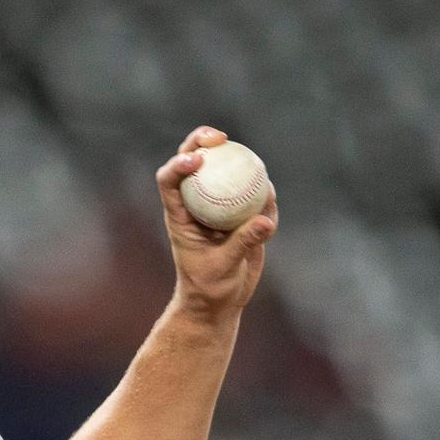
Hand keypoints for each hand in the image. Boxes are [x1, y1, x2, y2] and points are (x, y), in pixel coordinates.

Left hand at [155, 128, 276, 320]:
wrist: (220, 302)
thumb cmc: (210, 288)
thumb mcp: (223, 268)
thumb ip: (243, 243)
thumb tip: (264, 221)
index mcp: (180, 215)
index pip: (169, 181)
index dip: (178, 164)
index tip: (197, 160)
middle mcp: (197, 204)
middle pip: (194, 162)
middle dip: (202, 141)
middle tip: (221, 138)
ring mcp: (219, 207)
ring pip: (224, 172)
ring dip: (237, 159)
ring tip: (255, 163)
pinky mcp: (240, 215)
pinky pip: (251, 195)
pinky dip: (260, 192)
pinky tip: (269, 194)